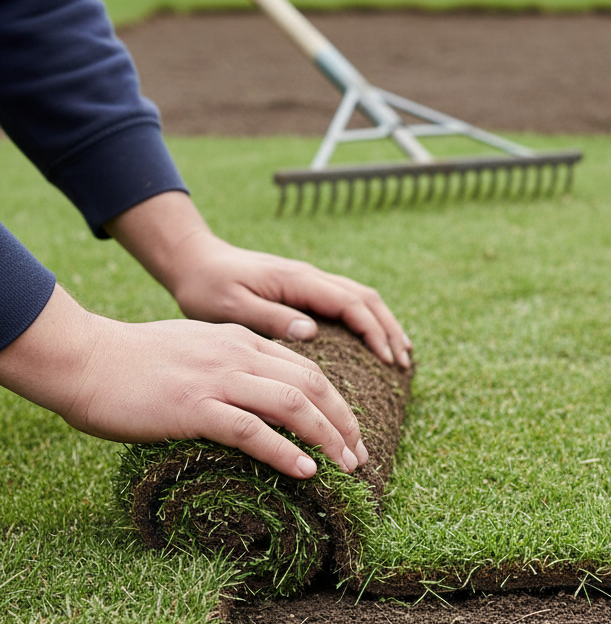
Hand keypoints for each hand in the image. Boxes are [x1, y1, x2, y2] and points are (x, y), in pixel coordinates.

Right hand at [0, 286, 366, 478]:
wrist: (83, 359)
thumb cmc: (133, 362)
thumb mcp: (195, 351)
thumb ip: (229, 366)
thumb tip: (255, 398)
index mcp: (242, 341)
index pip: (308, 370)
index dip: (338, 404)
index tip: (352, 433)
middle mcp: (239, 355)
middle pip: (313, 386)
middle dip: (345, 423)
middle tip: (360, 457)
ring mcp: (218, 379)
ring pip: (294, 404)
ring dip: (328, 438)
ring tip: (347, 467)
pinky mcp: (194, 407)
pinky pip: (253, 430)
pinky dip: (286, 451)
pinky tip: (306, 471)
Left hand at [106, 191, 412, 367]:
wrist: (191, 260)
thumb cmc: (204, 286)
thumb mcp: (230, 306)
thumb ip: (271, 316)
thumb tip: (312, 331)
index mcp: (298, 280)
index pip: (351, 304)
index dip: (374, 332)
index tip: (389, 361)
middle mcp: (310, 277)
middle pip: (366, 299)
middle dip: (390, 330)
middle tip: (405, 364)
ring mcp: (309, 281)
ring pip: (361, 298)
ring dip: (384, 324)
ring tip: (402, 355)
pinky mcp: (304, 289)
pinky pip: (348, 302)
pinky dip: (369, 320)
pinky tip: (374, 341)